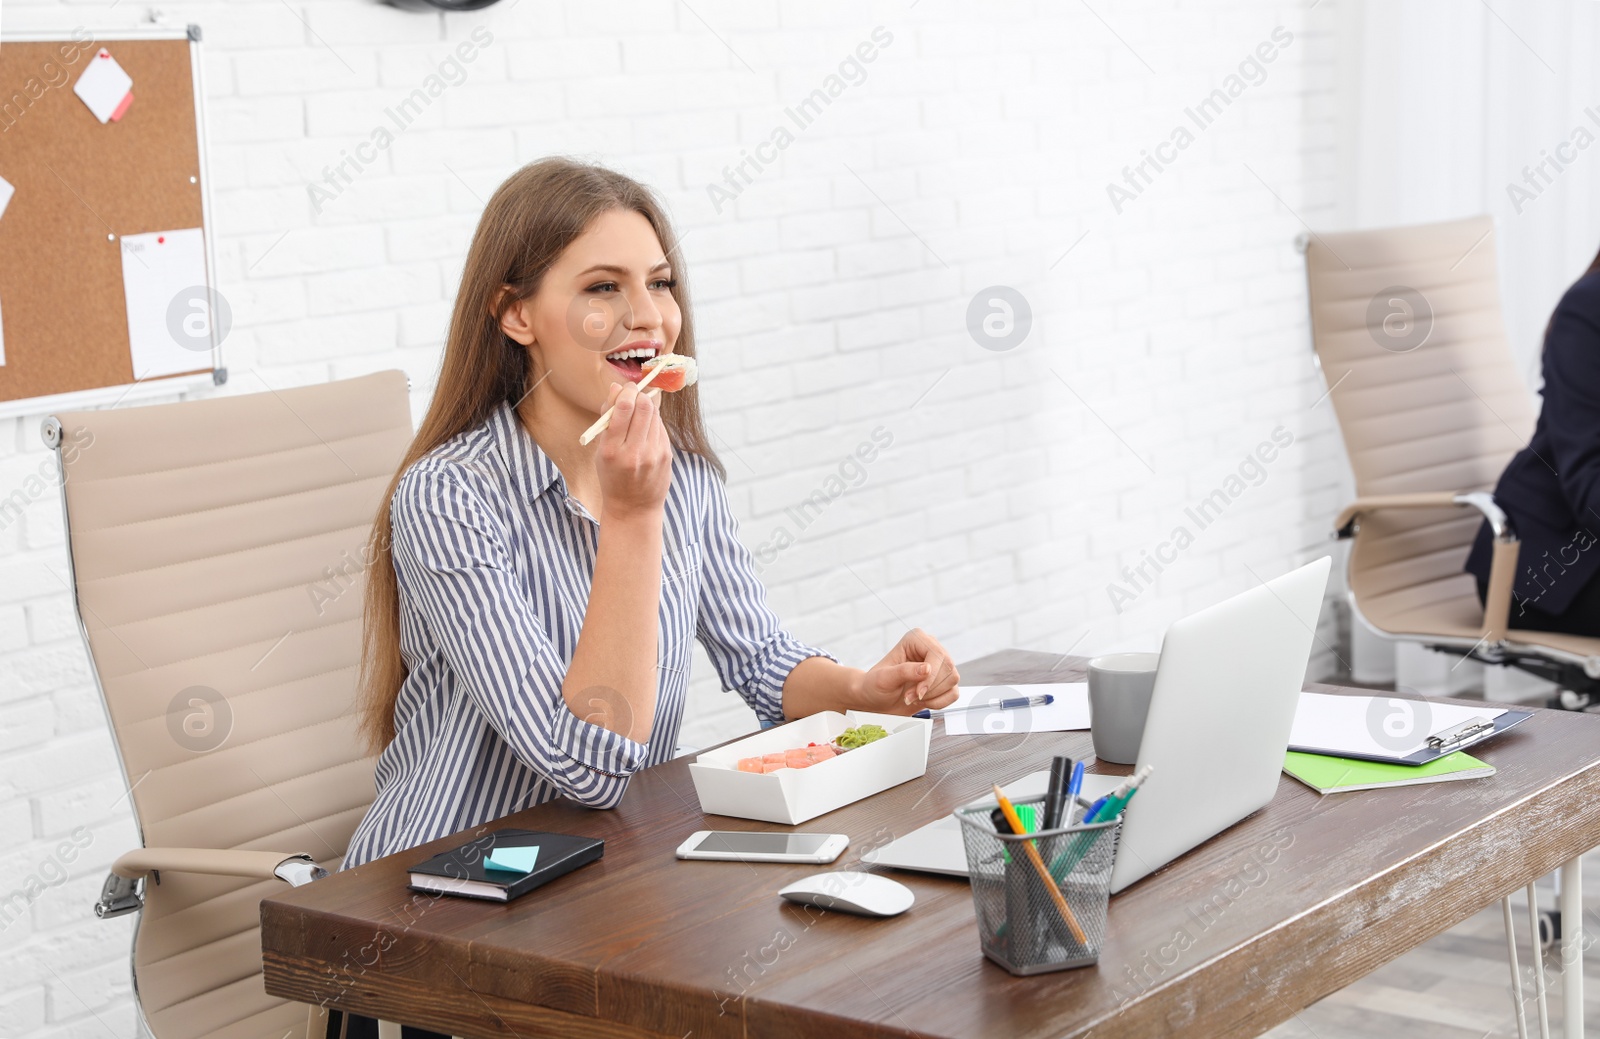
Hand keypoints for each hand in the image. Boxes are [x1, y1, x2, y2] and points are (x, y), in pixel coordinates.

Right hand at [595, 383, 670, 520]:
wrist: (633, 508)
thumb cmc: (612, 476)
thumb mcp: (601, 451)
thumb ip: (607, 419)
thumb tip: (616, 387)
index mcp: (611, 450)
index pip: (623, 409)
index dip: (627, 391)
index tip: (626, 387)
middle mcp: (634, 452)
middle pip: (644, 407)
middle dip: (639, 395)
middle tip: (634, 395)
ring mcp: (653, 454)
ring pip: (655, 415)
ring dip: (646, 408)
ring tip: (637, 417)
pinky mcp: (666, 455)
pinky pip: (661, 427)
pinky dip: (653, 423)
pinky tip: (645, 433)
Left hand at [857, 628, 960, 712]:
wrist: (877, 701)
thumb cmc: (875, 686)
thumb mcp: (884, 678)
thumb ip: (904, 671)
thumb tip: (927, 668)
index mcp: (915, 639)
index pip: (936, 653)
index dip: (931, 676)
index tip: (918, 692)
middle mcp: (930, 648)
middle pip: (948, 667)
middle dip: (930, 688)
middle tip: (910, 697)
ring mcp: (939, 665)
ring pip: (953, 679)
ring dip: (934, 695)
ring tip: (914, 698)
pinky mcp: (943, 681)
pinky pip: (954, 693)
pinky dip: (940, 702)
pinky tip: (924, 701)